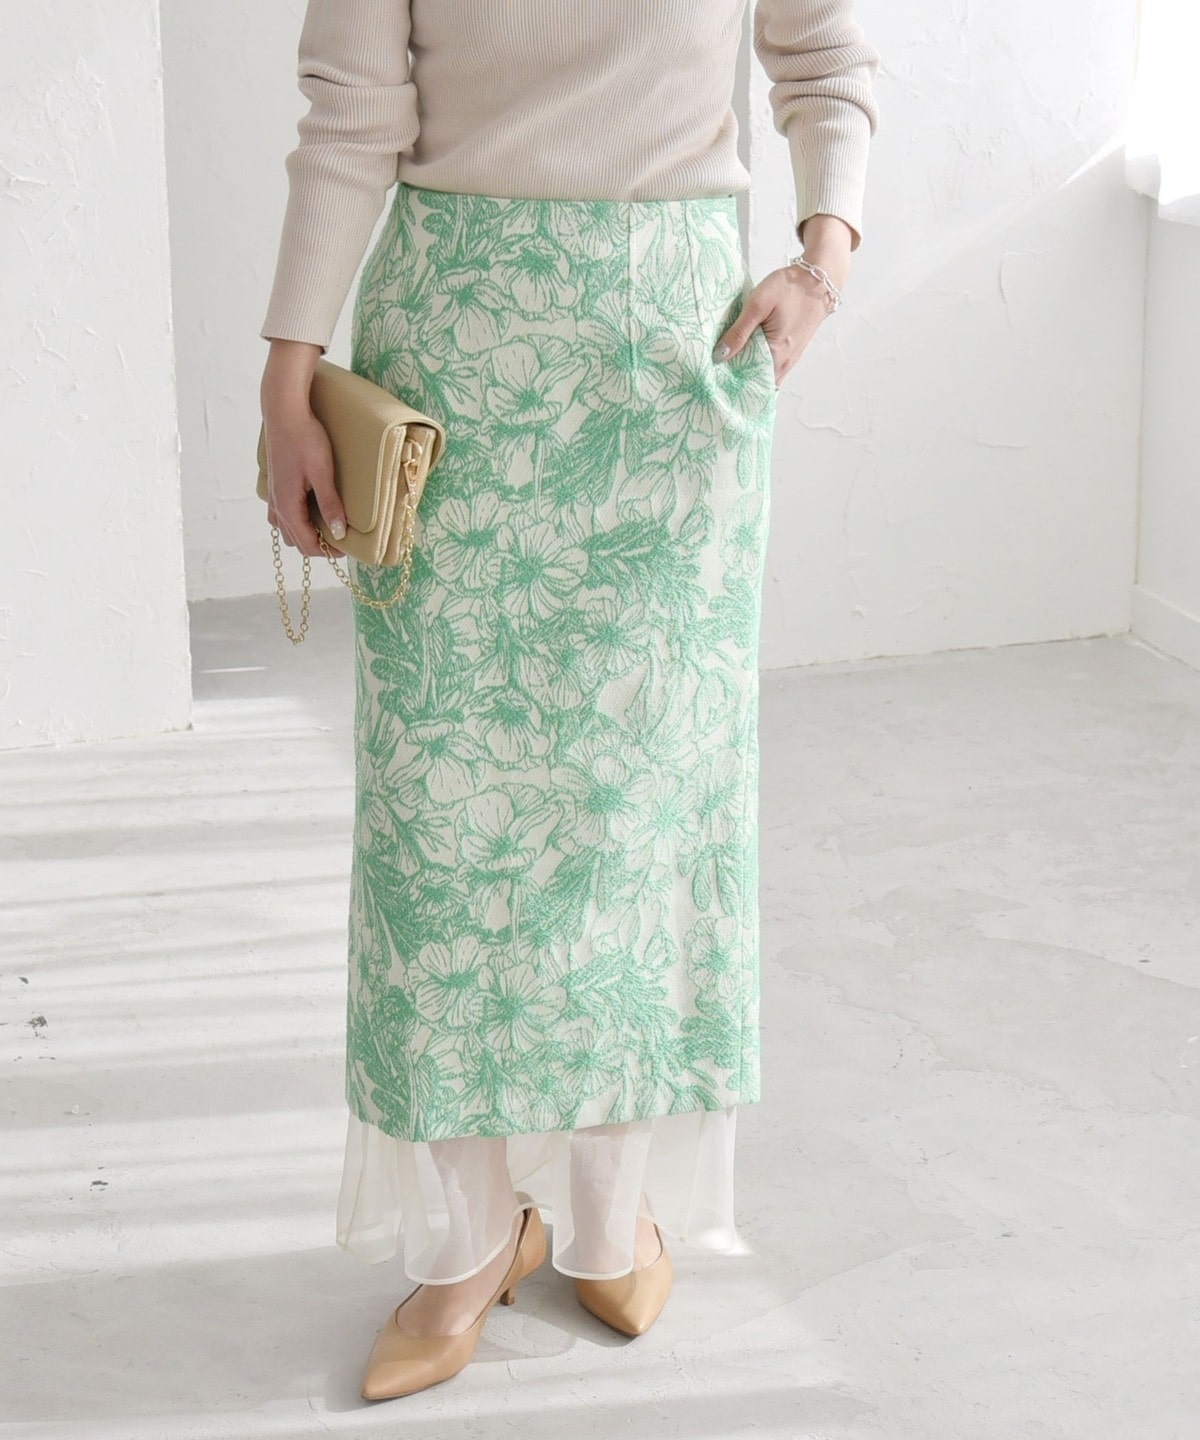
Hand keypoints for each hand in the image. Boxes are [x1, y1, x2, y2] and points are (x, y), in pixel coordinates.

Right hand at [260, 339, 347, 557]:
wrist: (284, 412)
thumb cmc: (305, 439)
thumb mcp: (322, 473)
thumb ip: (330, 504)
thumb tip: (338, 533)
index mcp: (288, 505)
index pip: (306, 543)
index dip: (327, 551)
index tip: (346, 547)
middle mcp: (277, 504)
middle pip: (295, 539)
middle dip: (316, 543)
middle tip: (339, 536)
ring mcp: (274, 494)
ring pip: (286, 527)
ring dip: (305, 532)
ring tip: (326, 523)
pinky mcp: (275, 483)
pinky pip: (281, 512)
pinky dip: (295, 519)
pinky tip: (309, 508)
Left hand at [713, 214, 852, 388]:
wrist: (819, 280)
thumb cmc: (789, 288)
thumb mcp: (758, 304)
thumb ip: (739, 332)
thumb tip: (719, 356)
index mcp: (777, 354)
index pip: (748, 381)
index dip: (729, 381)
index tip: (711, 378)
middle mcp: (785, 363)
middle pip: (756, 384)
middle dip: (736, 381)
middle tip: (714, 374)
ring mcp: (790, 360)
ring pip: (764, 378)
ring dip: (747, 374)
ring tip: (726, 366)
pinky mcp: (792, 354)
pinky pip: (772, 369)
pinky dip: (758, 367)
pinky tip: (744, 357)